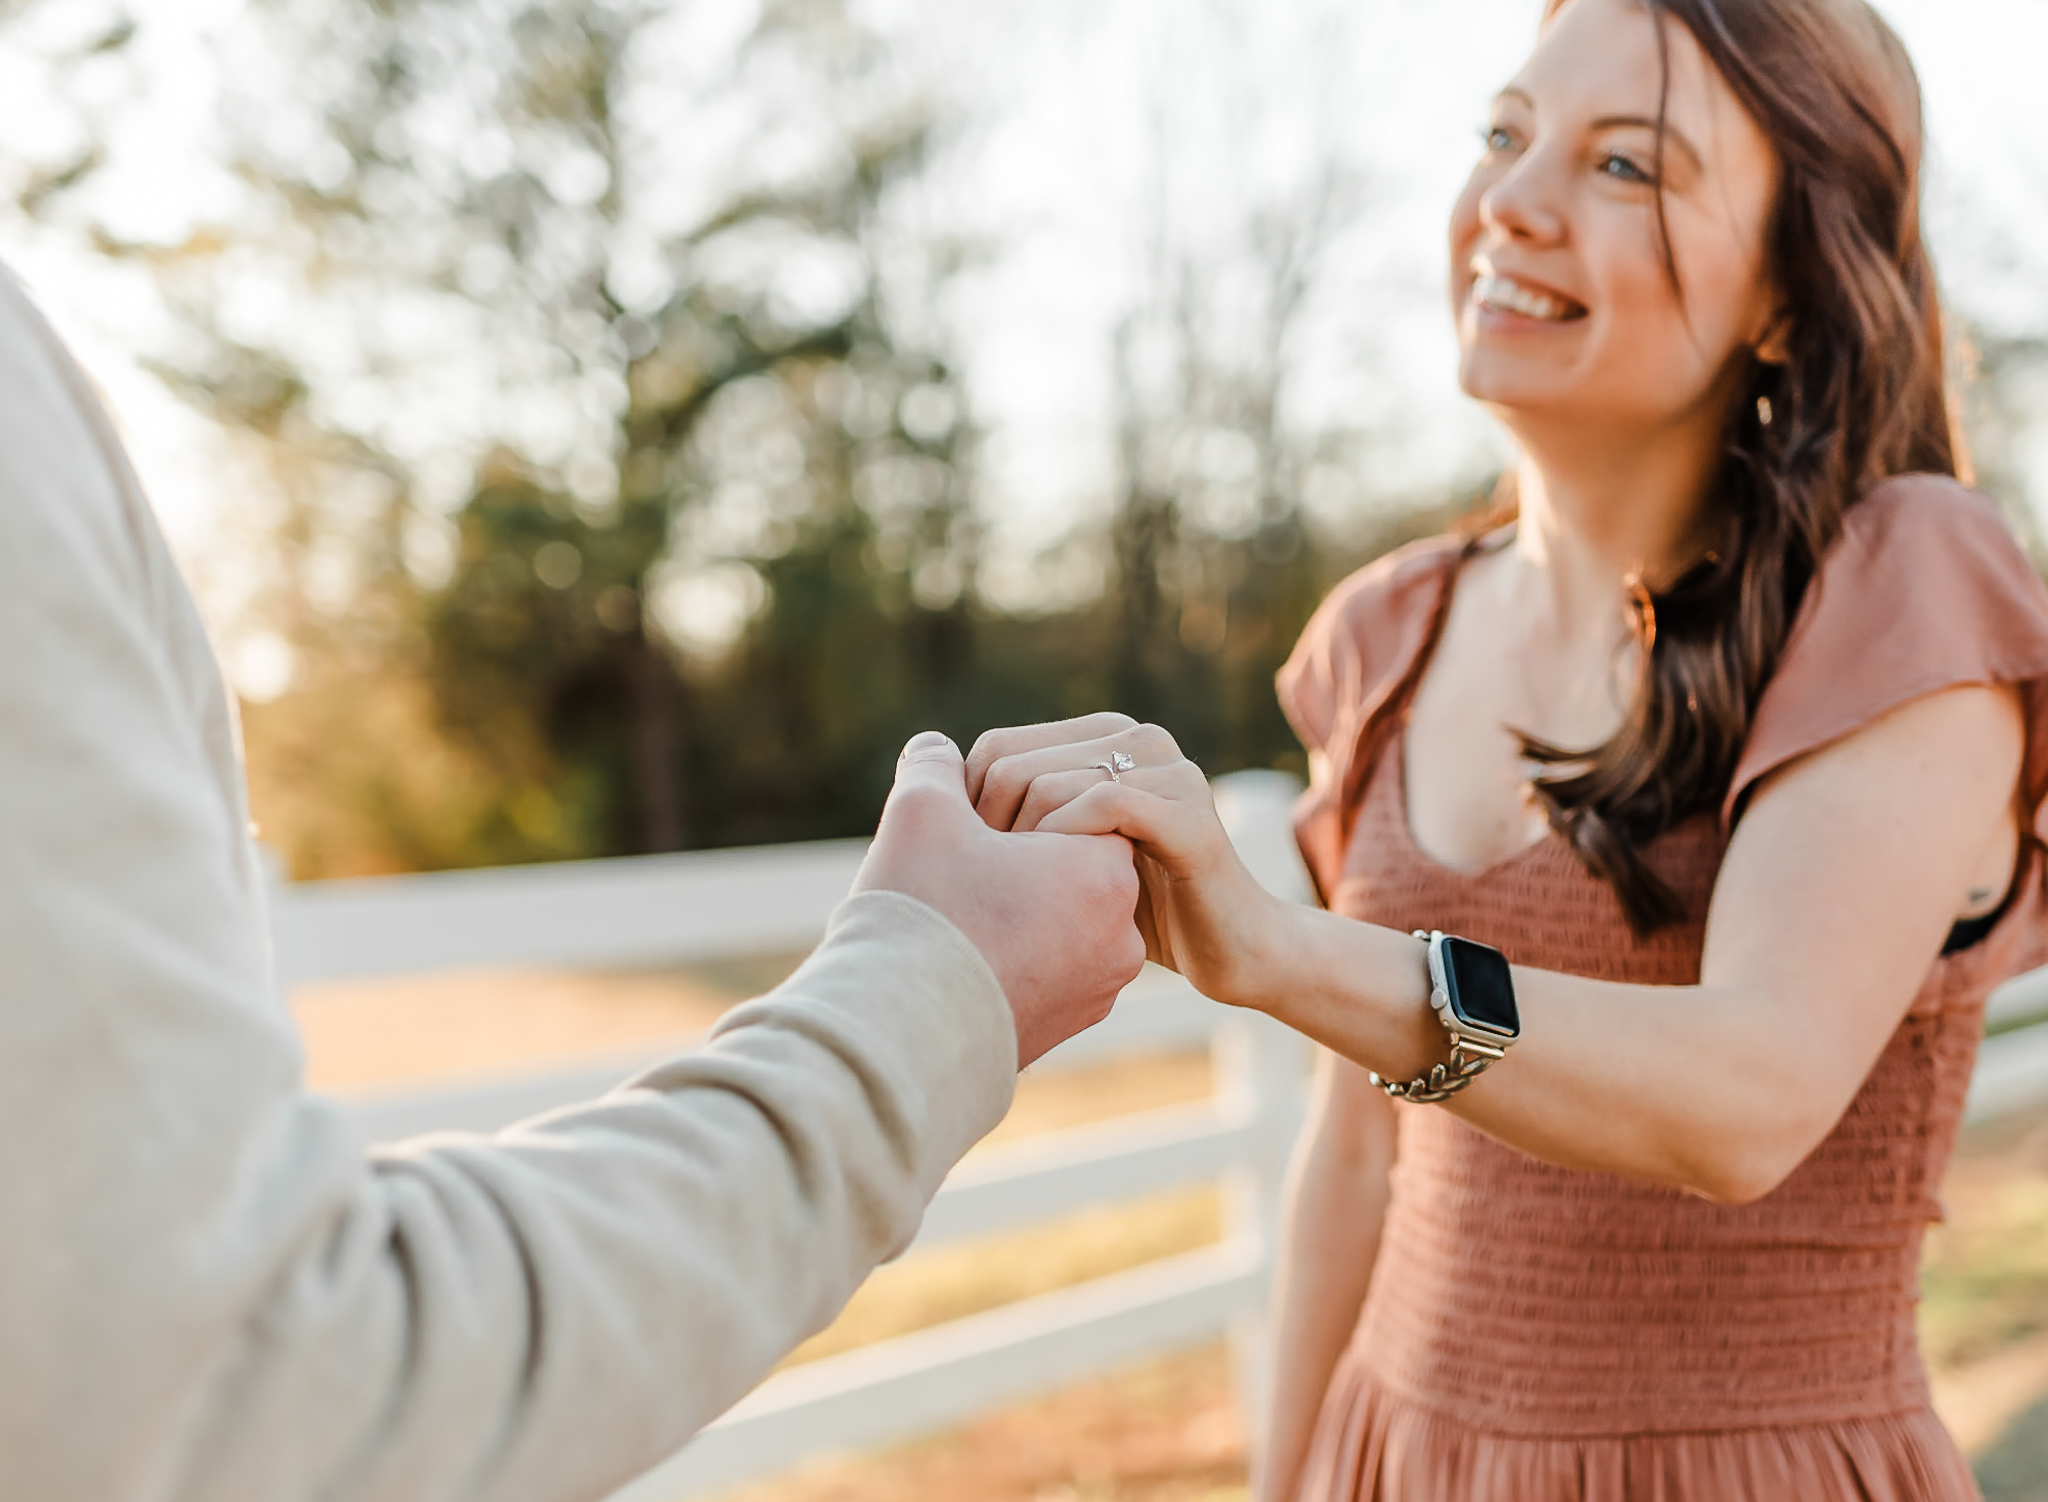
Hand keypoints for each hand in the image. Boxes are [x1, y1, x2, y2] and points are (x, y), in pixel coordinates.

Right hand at [854, 730, 1146, 1066]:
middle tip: (958, 871)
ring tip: (953, 917)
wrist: (899, 1037)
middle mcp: (1120, 937)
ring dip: (1015, 912)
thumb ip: (937, 767)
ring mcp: (1096, 992)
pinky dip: (1010, 960)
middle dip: (1021, 862)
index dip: (1019, 812)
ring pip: (1060, 925)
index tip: (973, 829)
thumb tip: (937, 748)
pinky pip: (1045, 975)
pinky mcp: (1065, 1032)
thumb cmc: (922, 911)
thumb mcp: (921, 813)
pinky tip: (957, 962)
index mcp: (1106, 873)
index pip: (1080, 812)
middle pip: (1073, 871)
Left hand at [965, 715, 1287, 1008]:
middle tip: (985, 897)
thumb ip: (1018, 821)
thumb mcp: (1065, 856)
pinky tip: (1057, 893)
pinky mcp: (1188, 813)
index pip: (993, 749)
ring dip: (1019, 851)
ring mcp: (1168, 769)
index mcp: (1103, 735)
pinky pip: (1101, 806)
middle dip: (984, 834)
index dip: (964, 811)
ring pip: (1048, 784)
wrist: (1230, 949)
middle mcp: (1136, 737)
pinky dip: (1065, 847)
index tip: (961, 874)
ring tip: (1020, 903)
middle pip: (1010, 765)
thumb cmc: (1137, 908)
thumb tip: (925, 802)